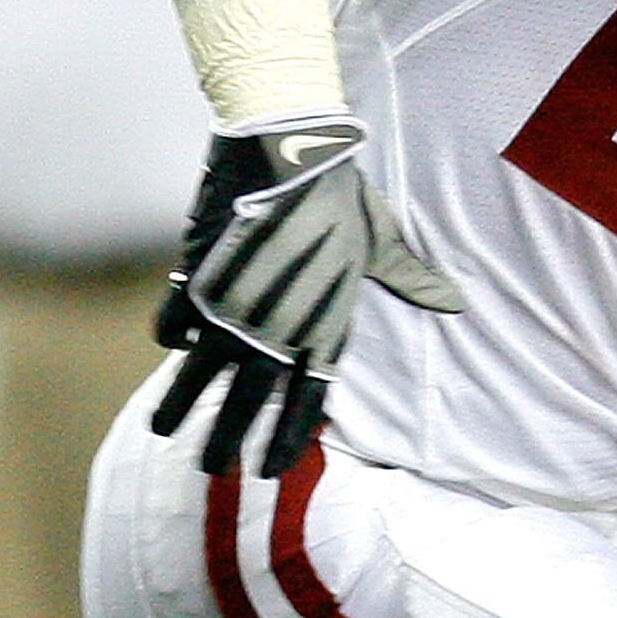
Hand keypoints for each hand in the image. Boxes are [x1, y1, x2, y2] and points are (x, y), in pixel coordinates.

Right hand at [151, 115, 462, 476]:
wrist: (291, 147)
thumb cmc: (342, 192)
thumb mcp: (381, 241)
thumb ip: (409, 279)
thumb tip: (453, 301)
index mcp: (324, 326)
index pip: (305, 402)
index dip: (286, 438)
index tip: (270, 470)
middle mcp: (277, 329)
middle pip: (248, 403)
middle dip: (226, 441)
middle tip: (212, 469)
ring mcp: (235, 308)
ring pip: (202, 376)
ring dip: (183, 406)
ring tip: (163, 430)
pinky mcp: (199, 281)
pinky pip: (177, 324)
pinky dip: (172, 336)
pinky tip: (171, 346)